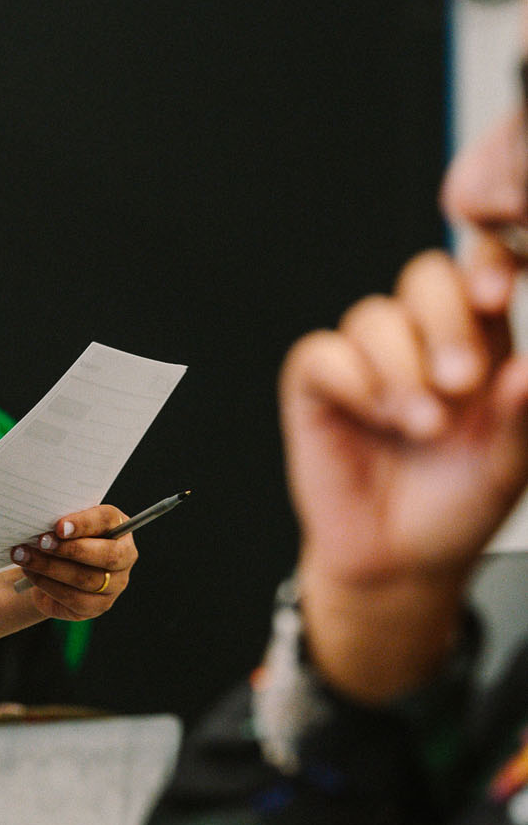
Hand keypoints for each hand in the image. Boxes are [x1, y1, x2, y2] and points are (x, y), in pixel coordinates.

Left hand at [8, 504, 137, 619]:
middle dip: (69, 549)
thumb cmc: (61, 538)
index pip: (106, 520)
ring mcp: (114, 585)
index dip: (83, 523)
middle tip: (41, 542)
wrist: (53, 568)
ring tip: (25, 557)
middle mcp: (124, 557)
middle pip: (106, 555)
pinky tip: (31, 573)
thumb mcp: (63, 524)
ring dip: (50, 567)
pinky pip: (73, 598)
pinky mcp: (97, 606)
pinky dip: (47, 585)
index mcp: (119, 527)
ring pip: (85, 579)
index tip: (58, 527)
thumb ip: (60, 521)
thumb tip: (41, 521)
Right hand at [282, 248, 527, 697]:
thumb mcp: (509, 466)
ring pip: (375, 316)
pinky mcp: (318, 382)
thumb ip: (520, 415)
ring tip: (421, 426)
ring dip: (401, 369)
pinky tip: (377, 418)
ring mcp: (368, 357)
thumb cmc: (458, 506)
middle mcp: (423, 338)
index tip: (497, 294)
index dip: (487, 261)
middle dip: (446, 322)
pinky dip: (354, 382)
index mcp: (482, 341)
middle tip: (461, 381)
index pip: (482, 269)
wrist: (400, 563)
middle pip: (428, 277)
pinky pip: (324, 353)